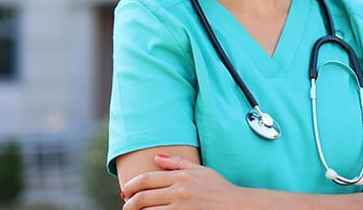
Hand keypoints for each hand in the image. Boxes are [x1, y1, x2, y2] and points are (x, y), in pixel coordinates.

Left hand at [121, 154, 246, 209]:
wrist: (236, 206)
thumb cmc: (220, 188)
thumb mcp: (201, 170)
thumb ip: (178, 163)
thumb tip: (156, 158)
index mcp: (181, 177)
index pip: (147, 179)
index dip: (132, 185)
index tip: (126, 190)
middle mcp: (179, 192)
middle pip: (144, 198)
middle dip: (130, 203)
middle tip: (126, 206)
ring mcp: (181, 208)